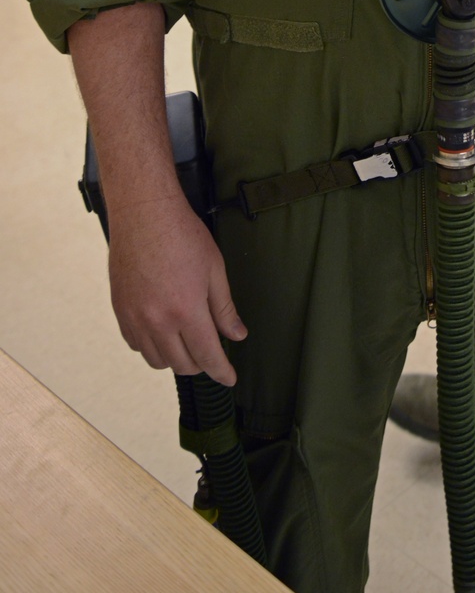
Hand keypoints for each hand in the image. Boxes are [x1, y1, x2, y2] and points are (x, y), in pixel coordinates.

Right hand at [108, 192, 246, 386]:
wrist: (144, 213)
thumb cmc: (183, 235)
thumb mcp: (214, 269)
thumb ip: (224, 308)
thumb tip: (237, 335)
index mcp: (186, 310)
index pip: (207, 356)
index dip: (221, 371)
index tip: (229, 378)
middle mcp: (157, 321)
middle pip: (182, 364)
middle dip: (201, 363)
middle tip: (211, 350)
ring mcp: (134, 318)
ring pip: (157, 360)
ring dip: (175, 357)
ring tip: (187, 339)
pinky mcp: (119, 311)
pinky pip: (136, 345)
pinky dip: (152, 346)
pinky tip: (163, 330)